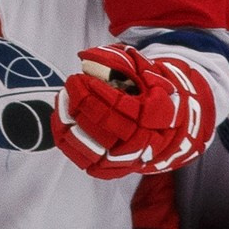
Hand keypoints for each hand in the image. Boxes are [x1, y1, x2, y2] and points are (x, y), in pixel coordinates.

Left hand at [55, 44, 213, 178]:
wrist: (166, 128)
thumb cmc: (150, 93)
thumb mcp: (144, 72)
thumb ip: (120, 62)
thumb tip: (88, 58)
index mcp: (157, 116)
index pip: (124, 106)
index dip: (99, 91)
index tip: (81, 77)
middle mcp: (145, 141)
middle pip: (107, 126)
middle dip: (84, 103)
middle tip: (72, 84)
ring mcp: (128, 159)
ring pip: (94, 147)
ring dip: (73, 123)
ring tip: (65, 100)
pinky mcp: (113, 170)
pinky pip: (87, 161)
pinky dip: (70, 142)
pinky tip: (62, 121)